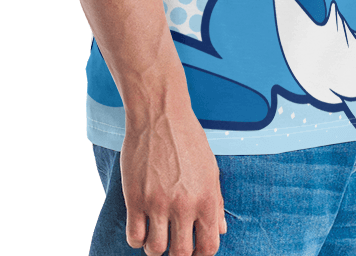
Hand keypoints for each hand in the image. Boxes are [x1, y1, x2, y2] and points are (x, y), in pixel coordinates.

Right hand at [120, 105, 227, 255]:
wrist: (159, 114)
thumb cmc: (187, 138)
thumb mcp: (210, 167)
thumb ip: (216, 201)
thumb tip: (221, 229)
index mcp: (206, 198)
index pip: (209, 246)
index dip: (202, 254)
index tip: (195, 250)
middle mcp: (184, 204)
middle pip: (181, 254)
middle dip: (178, 255)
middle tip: (173, 246)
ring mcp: (157, 202)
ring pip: (154, 250)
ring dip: (155, 248)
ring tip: (156, 236)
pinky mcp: (135, 197)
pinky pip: (134, 236)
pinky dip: (137, 239)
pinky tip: (141, 226)